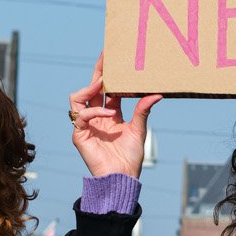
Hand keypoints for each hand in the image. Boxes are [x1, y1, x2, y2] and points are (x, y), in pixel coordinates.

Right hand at [69, 56, 162, 179]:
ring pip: (77, 98)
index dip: (108, 73)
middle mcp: (96, 117)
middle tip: (106, 57)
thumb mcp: (139, 129)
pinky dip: (95, 112)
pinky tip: (110, 113)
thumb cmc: (130, 157)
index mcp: (110, 113)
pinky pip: (81, 116)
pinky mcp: (80, 135)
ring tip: (103, 82)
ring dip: (90, 88)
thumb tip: (157, 93)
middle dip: (97, 72)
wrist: (122, 178)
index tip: (114, 56)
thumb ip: (142, 110)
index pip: (106, 88)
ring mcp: (86, 125)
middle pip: (91, 88)